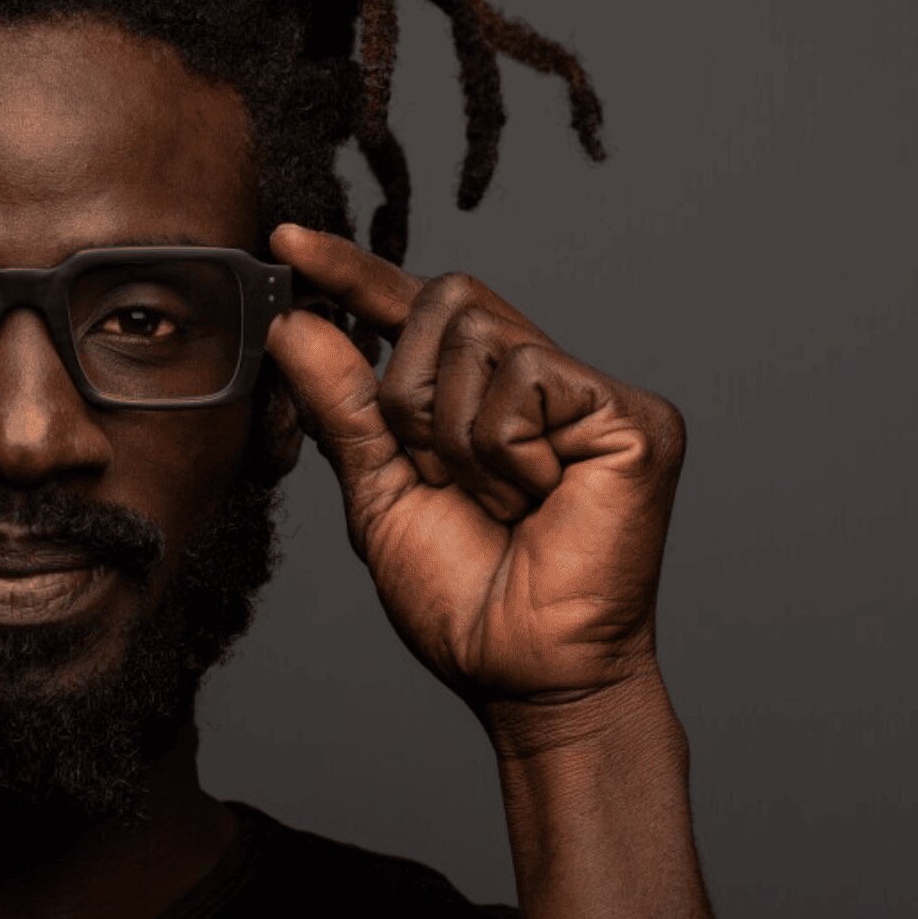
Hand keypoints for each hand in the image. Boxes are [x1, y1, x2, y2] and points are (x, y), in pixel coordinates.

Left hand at [263, 224, 685, 710]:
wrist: (524, 673)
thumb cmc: (461, 599)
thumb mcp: (377, 492)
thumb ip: (342, 407)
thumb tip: (295, 324)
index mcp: (480, 397)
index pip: (413, 309)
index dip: (352, 273)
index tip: (285, 245)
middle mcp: (540, 380)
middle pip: (448, 302)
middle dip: (412, 394)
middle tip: (438, 478)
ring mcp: (590, 394)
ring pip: (481, 341)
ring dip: (456, 439)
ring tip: (498, 505)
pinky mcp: (632, 416)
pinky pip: (526, 383)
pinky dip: (504, 454)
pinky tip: (538, 503)